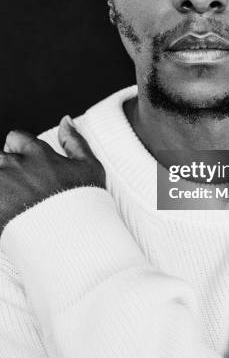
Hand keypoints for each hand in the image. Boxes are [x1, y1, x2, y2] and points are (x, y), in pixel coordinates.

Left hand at [0, 116, 105, 233]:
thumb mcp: (90, 166)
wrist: (73, 238)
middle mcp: (16, 165)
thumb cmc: (84, 203)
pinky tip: (8, 211)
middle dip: (7, 167)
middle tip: (19, 187)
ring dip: (3, 184)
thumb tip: (65, 120)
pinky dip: (0, 202)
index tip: (27, 166)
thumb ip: (75, 140)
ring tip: (14, 199)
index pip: (15, 138)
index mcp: (37, 153)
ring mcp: (2, 185)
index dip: (20, 150)